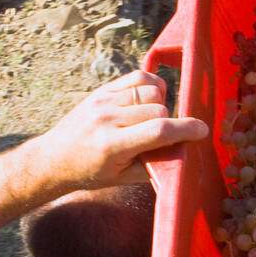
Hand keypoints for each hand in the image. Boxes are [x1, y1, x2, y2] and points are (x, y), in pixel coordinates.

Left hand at [26, 70, 207, 190]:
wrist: (54, 158)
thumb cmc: (90, 173)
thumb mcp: (122, 178)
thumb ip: (153, 164)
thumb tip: (183, 151)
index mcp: (113, 146)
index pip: (158, 130)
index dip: (186, 129)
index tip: (201, 131)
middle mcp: (108, 119)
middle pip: (158, 109)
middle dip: (169, 121)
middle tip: (164, 136)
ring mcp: (103, 101)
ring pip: (151, 91)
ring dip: (161, 104)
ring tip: (153, 118)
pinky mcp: (102, 91)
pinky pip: (138, 78)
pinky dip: (151, 86)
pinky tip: (149, 99)